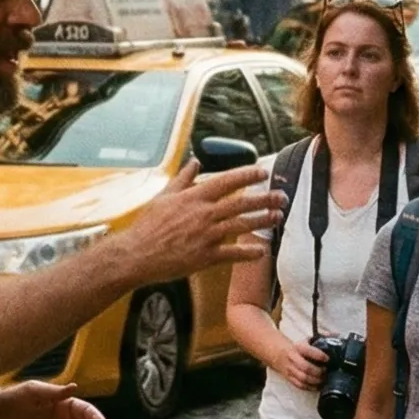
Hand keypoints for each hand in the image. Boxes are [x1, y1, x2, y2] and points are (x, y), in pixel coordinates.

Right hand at [120, 161, 282, 283]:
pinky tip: (262, 251)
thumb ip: (183, 179)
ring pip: (242, 225)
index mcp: (194, 197)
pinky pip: (233, 253)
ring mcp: (206, 235)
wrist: (136, 254)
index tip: (263, 172)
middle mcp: (204, 214)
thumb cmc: (147, 226)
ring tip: (278, 217)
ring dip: (263, 220)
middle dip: (265, 198)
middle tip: (282, 196)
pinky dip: (249, 252)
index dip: (248, 175)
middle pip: (242, 202)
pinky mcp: (206, 256)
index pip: (227, 181)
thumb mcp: (164, 196)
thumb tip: (194, 162)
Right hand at [268, 333, 327, 391]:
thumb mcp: (306, 340)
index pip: (308, 351)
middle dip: (318, 371)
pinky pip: (300, 385)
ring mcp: (290, 369)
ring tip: (324, 379)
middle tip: (326, 371)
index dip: (319, 355)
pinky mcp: (290, 378)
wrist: (278, 354)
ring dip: (315, 380)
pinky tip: (318, 386)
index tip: (327, 358)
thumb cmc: (297, 348)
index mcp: (298, 347)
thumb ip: (321, 338)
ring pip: (303, 378)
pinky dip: (310, 387)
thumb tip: (336, 336)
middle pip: (306, 367)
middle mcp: (293, 358)